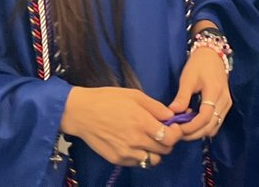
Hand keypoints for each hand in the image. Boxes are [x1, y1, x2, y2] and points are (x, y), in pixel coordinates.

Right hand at [60, 87, 180, 167]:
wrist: (81, 113)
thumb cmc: (108, 99)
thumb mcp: (134, 95)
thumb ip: (155, 107)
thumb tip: (171, 116)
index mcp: (143, 123)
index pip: (171, 138)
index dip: (177, 133)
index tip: (174, 126)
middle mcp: (136, 141)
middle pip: (165, 151)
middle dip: (167, 141)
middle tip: (162, 132)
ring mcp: (126, 153)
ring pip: (153, 161)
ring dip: (155, 152)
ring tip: (149, 140)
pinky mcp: (117, 160)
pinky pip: (138, 163)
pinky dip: (141, 156)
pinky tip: (135, 144)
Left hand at [169, 39, 231, 140]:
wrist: (212, 55)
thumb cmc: (198, 64)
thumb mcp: (187, 78)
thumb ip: (181, 97)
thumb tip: (172, 113)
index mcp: (214, 92)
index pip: (204, 117)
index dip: (190, 127)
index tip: (176, 128)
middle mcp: (224, 101)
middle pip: (210, 127)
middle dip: (193, 133)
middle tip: (176, 133)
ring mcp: (227, 104)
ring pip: (214, 127)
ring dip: (198, 132)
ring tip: (183, 127)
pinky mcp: (226, 105)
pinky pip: (216, 122)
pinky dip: (204, 126)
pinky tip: (192, 121)